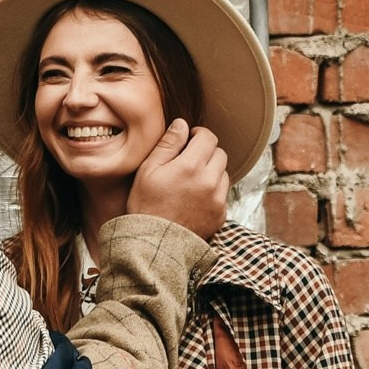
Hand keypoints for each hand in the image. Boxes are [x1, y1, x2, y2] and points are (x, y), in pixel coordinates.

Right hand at [125, 120, 229, 238]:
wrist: (154, 244)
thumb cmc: (146, 206)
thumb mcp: (148, 170)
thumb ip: (168, 144)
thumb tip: (182, 124)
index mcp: (191, 166)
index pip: (208, 137)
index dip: (197, 135)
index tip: (188, 140)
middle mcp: (210, 181)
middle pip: (219, 153)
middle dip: (205, 153)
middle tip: (187, 161)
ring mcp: (218, 199)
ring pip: (223, 173)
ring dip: (211, 172)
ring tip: (190, 182)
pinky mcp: (221, 214)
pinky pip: (222, 194)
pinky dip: (212, 192)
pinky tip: (194, 199)